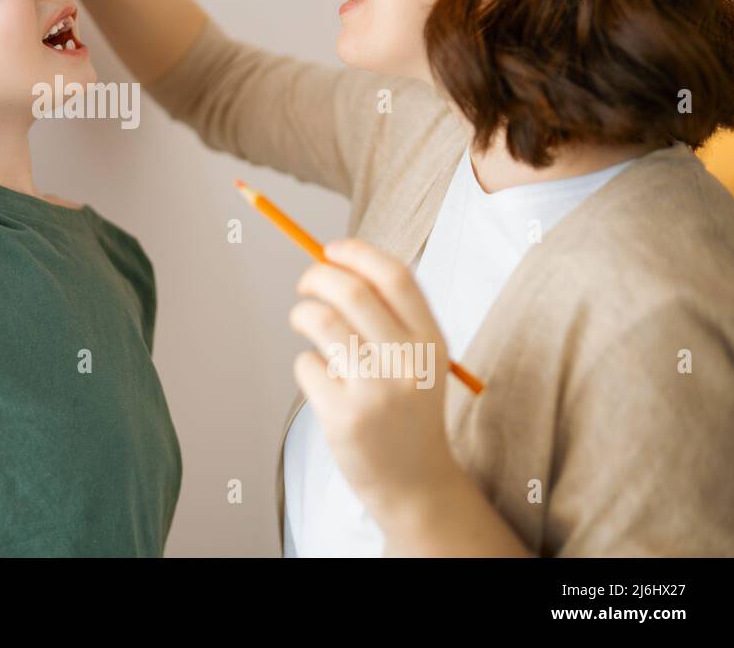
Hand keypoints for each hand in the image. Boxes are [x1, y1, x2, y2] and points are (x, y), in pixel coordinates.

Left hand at [288, 238, 465, 528]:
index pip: (394, 276)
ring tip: (303, 322)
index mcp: (431, 340)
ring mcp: (376, 391)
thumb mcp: (419, 360)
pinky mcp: (345, 417)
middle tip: (306, 284)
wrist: (417, 484)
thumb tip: (333, 262)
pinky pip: (306, 367)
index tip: (331, 249)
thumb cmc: (407, 410)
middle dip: (317, 276)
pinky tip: (323, 383)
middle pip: (350, 291)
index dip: (356, 253)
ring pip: (320, 322)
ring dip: (302, 314)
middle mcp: (408, 362)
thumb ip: (389, 315)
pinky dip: (306, 366)